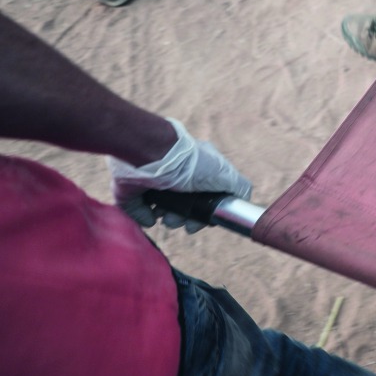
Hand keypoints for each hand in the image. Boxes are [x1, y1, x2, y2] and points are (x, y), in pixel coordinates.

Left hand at [108, 118, 251, 232]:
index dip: (206, 213)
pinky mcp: (134, 191)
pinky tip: (152, 213)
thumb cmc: (189, 163)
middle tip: (181, 221)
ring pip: (165, 211)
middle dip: (186, 218)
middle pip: (186, 207)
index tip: (202, 220)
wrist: (150, 154)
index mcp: (200, 170)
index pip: (207, 197)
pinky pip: (140, 211)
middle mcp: (178, 177)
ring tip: (165, 216)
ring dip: (168, 219)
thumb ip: (239, 187)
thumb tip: (241, 202)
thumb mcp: (224, 173)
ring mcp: (156, 184)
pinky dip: (146, 217)